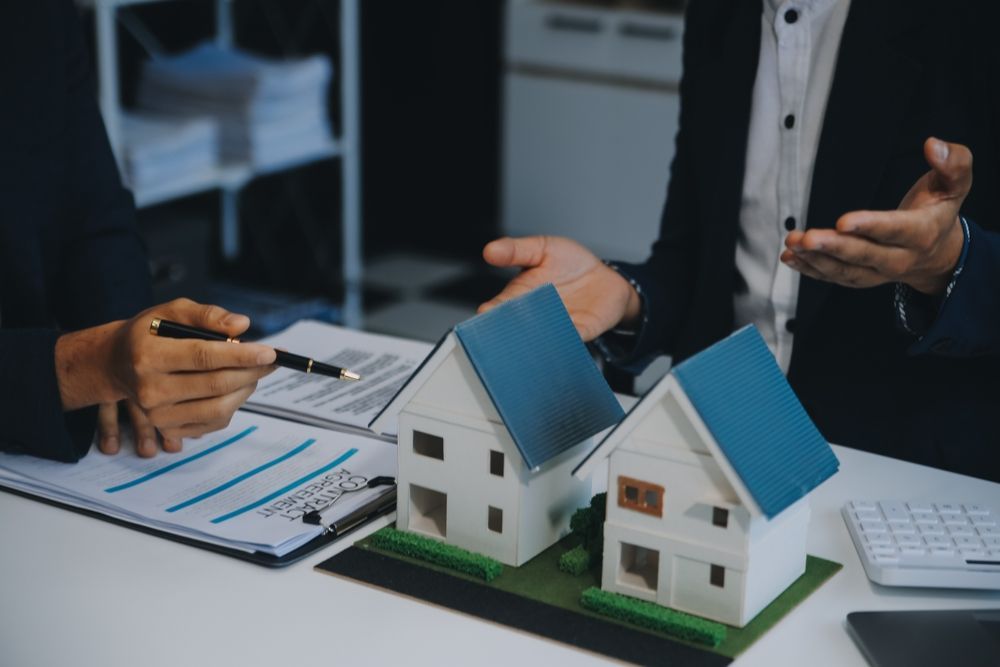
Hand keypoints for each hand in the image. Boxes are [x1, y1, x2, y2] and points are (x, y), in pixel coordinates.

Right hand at [56, 298, 276, 451]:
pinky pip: (215, 422)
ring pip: (219, 408)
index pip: (203, 357)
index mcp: (148, 356)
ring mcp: (158, 415)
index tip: (271, 352)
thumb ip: (207, 315)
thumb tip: (242, 325)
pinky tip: (233, 387)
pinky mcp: (169, 429)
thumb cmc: (150, 333)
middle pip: (215, 385)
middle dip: (252, 371)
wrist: (117, 364)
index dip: (241, 355)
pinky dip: (233, 404)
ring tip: (252, 371)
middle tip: (272, 360)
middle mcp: (149, 390)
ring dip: (246, 388)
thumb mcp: (171, 311)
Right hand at [479, 236, 639, 340]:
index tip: (486, 312)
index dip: (491, 311)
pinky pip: (573, 338)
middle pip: (517, 328)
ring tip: (534, 336)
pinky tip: (566, 337)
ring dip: (538, 339)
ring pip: (543, 337)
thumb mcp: (542, 247)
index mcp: (520, 296)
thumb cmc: (569, 263)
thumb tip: (489, 250)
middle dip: (511, 331)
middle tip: (506, 330)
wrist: (604, 275)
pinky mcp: (582, 331)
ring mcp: (558, 325)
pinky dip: (569, 339)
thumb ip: (516, 250)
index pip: (499, 307)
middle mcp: (535, 316)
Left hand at [781, 137, 970, 293]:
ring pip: (846, 271)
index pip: (895, 230)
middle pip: (864, 256)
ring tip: (792, 244)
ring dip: (816, 259)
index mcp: (922, 233)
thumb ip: (953, 162)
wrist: (938, 252)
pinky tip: (790, 257)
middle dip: (834, 247)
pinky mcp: (860, 277)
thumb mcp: (956, 183)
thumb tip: (932, 144)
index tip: (842, 220)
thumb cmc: (939, 208)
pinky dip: (811, 269)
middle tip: (806, 238)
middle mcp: (900, 259)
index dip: (870, 226)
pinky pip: (834, 278)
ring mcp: (879, 273)